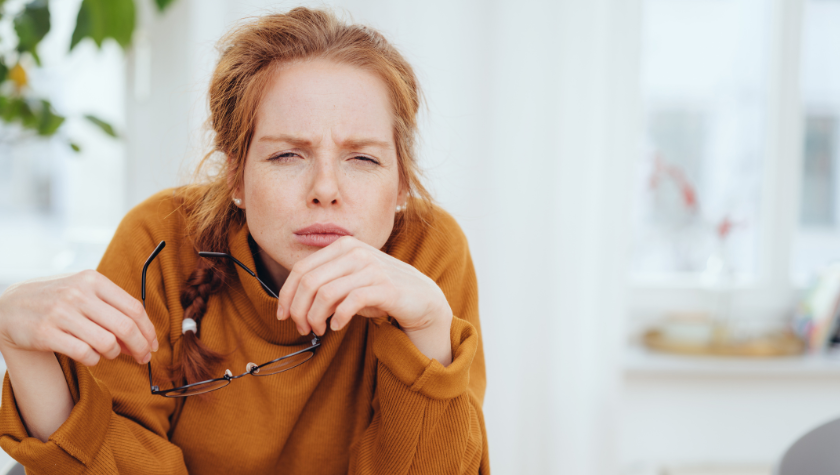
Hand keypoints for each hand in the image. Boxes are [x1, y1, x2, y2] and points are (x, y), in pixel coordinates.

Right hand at [0, 270, 158, 365]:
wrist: (10, 305)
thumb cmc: (57, 300)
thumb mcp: (84, 291)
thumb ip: (112, 309)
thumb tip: (143, 337)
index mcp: (93, 280)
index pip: (134, 308)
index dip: (148, 330)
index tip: (153, 344)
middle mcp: (78, 294)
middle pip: (125, 327)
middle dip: (140, 346)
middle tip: (143, 358)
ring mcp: (61, 313)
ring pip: (107, 343)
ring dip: (114, 353)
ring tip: (110, 353)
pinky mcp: (46, 333)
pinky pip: (85, 354)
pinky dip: (94, 359)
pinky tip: (91, 355)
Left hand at [276, 236, 452, 361]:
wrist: (421, 298)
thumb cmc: (380, 291)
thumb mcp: (349, 282)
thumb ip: (324, 285)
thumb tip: (294, 307)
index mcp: (343, 246)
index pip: (301, 269)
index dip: (287, 295)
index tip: (284, 315)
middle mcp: (355, 252)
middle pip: (309, 282)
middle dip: (299, 310)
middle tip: (303, 328)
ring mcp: (371, 267)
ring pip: (325, 294)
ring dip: (315, 318)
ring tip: (319, 330)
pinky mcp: (385, 287)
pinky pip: (350, 303)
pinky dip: (338, 318)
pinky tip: (337, 327)